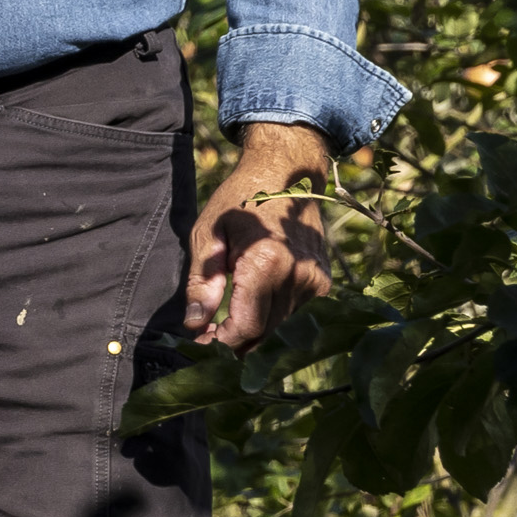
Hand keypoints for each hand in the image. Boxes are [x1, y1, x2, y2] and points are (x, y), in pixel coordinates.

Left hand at [185, 124, 333, 348]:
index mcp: (267, 263)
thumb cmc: (240, 198)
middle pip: (264, 333)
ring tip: (224, 322)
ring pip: (278, 327)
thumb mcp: (208, 235)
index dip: (220, 343)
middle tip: (206, 337)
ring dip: (252, 331)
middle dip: (233, 342)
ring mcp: (315, 280)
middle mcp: (298, 275)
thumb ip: (202, 283)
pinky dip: (270, 316)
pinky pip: (293, 313)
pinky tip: (252, 303)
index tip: (199, 343)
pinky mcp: (322, 281)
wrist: (286, 172)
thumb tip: (194, 324)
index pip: (246, 327)